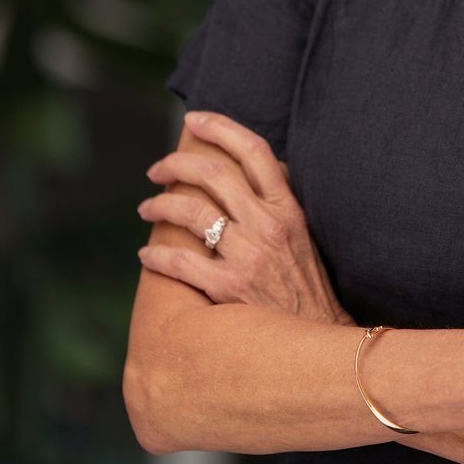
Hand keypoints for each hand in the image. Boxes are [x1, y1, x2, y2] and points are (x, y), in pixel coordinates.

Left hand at [136, 111, 355, 325]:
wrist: (317, 343)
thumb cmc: (306, 289)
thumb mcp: (304, 237)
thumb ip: (280, 205)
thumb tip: (254, 174)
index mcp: (288, 208)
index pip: (254, 150)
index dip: (221, 127)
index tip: (195, 119)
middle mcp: (269, 225)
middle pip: (213, 175)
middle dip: (175, 165)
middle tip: (156, 170)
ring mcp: (249, 256)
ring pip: (190, 213)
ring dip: (158, 206)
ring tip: (145, 209)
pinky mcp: (229, 288)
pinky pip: (179, 262)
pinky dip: (155, 257)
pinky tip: (145, 257)